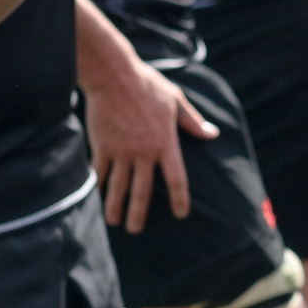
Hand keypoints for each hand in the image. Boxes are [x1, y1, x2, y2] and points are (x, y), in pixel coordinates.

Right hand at [85, 54, 218, 232]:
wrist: (115, 77)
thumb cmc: (148, 86)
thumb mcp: (176, 101)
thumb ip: (193, 121)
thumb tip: (212, 134)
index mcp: (166, 142)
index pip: (176, 178)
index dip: (180, 198)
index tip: (181, 214)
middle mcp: (144, 152)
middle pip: (143, 190)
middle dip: (139, 213)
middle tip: (136, 230)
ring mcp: (121, 151)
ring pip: (118, 187)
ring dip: (115, 207)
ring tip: (114, 222)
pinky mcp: (101, 146)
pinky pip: (98, 173)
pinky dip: (96, 187)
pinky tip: (95, 199)